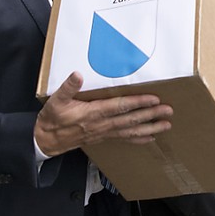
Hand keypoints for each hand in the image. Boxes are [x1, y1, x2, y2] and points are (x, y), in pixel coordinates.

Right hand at [34, 72, 172, 156]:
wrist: (46, 140)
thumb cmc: (52, 119)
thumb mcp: (56, 101)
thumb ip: (68, 88)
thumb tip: (77, 75)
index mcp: (92, 113)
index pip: (119, 107)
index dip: (137, 103)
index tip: (153, 99)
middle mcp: (102, 124)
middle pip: (130, 120)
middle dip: (150, 115)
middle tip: (168, 111)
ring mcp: (104, 132)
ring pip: (131, 131)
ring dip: (150, 128)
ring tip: (166, 125)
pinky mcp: (104, 137)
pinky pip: (125, 139)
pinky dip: (139, 139)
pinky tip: (151, 137)